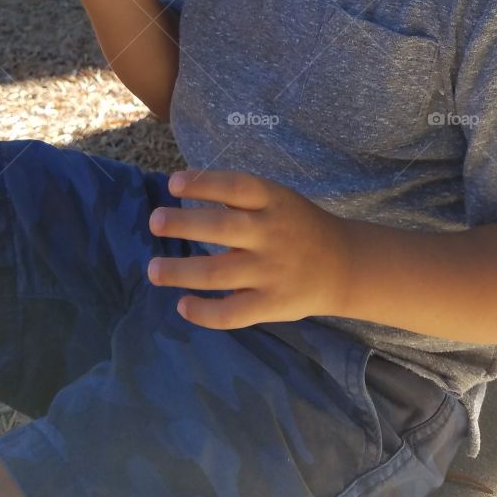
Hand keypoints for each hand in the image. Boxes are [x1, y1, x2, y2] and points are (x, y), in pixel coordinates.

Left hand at [146, 169, 350, 328]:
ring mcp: (270, 272)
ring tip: (153, 270)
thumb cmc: (297, 226)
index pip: (235, 187)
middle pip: (221, 227)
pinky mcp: (271, 304)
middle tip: (155, 221)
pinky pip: (232, 313)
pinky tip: (183, 305)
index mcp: (273, 201)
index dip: (203, 183)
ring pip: (218, 272)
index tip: (173, 184)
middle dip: (182, 224)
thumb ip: (240, 199)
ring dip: (180, 271)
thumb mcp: (278, 199)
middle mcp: (270, 233)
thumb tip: (186, 191)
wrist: (344, 265)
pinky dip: (204, 312)